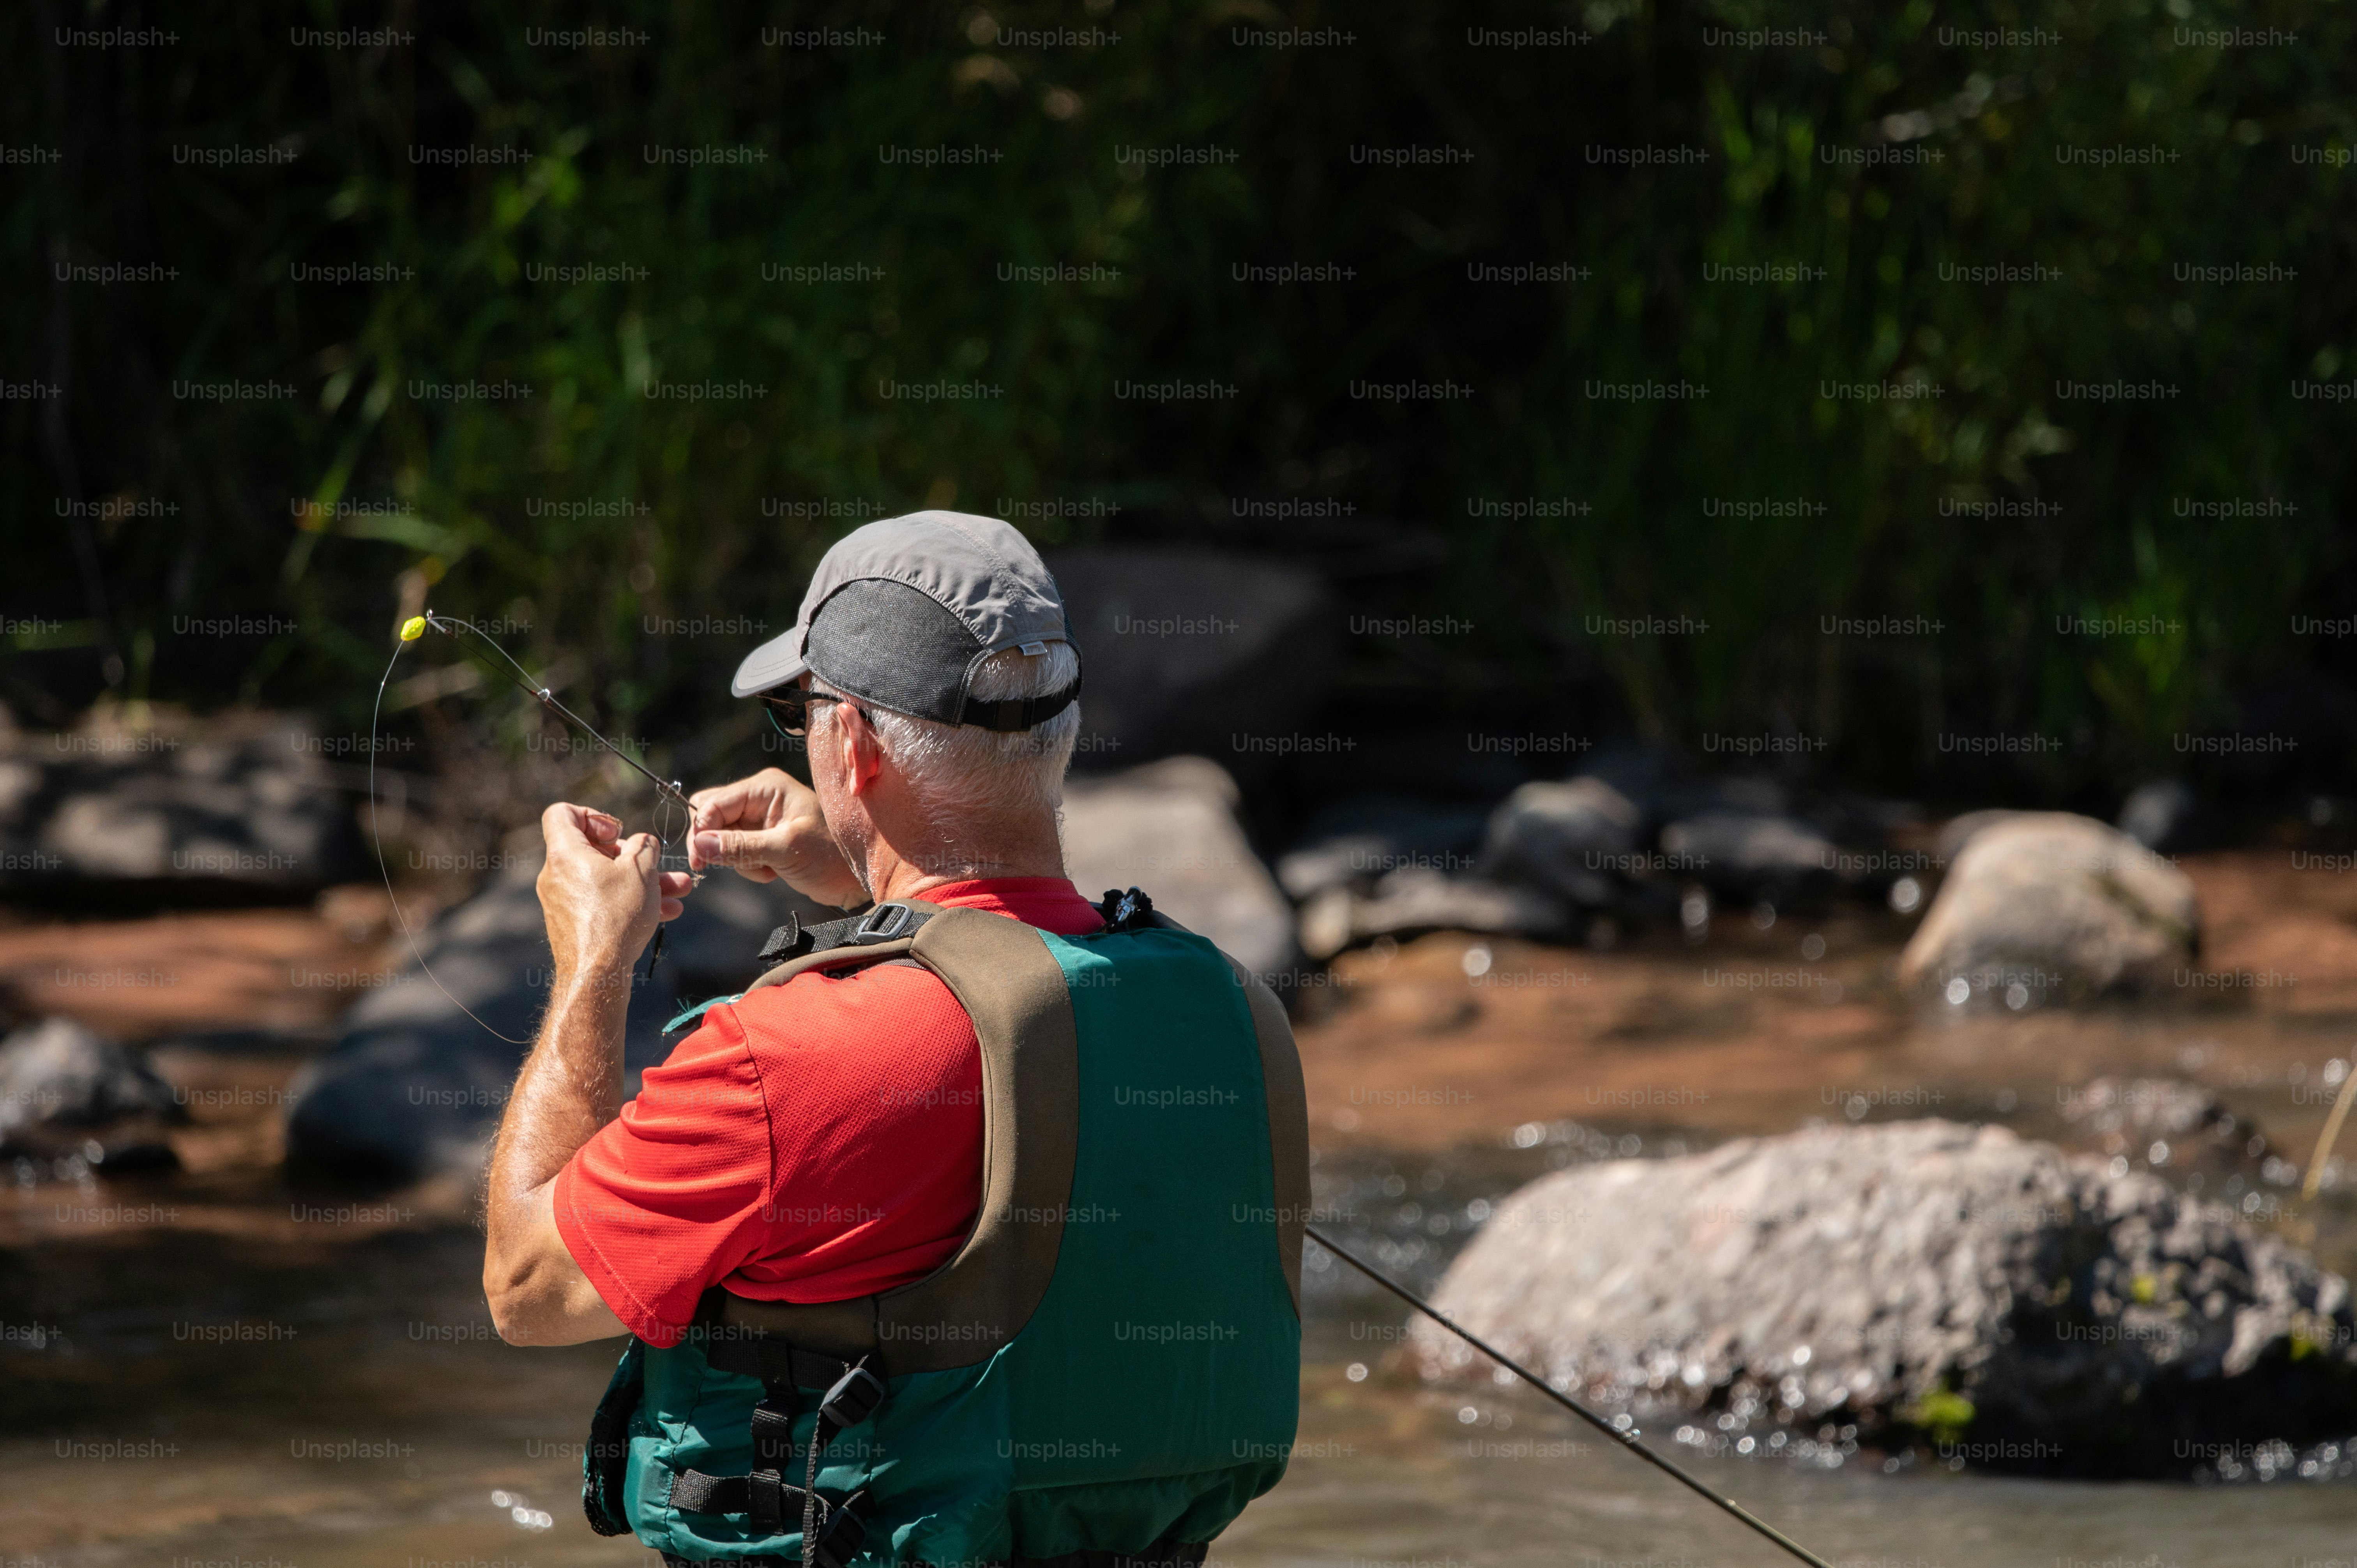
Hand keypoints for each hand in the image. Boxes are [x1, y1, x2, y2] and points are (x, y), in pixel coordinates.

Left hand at [537, 803, 693, 978]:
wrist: (596, 974)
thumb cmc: (616, 917)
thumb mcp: (641, 872)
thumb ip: (645, 847)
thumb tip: (643, 842)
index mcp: (565, 853)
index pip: (562, 813)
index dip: (593, 815)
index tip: (617, 833)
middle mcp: (557, 874)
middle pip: (594, 850)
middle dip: (633, 855)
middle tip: (656, 863)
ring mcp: (563, 900)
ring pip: (606, 879)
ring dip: (642, 881)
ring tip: (679, 889)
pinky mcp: (573, 923)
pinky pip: (603, 901)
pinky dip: (630, 901)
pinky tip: (667, 911)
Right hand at [688, 768, 865, 907]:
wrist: (855, 878)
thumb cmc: (831, 855)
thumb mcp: (786, 849)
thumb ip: (741, 846)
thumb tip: (700, 845)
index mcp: (766, 787)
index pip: (714, 802)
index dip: (701, 830)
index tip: (699, 861)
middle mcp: (759, 797)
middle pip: (712, 816)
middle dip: (719, 844)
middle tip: (734, 865)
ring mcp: (760, 818)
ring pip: (721, 837)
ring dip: (738, 860)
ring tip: (769, 869)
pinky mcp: (762, 839)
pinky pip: (736, 851)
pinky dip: (748, 866)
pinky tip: (772, 872)